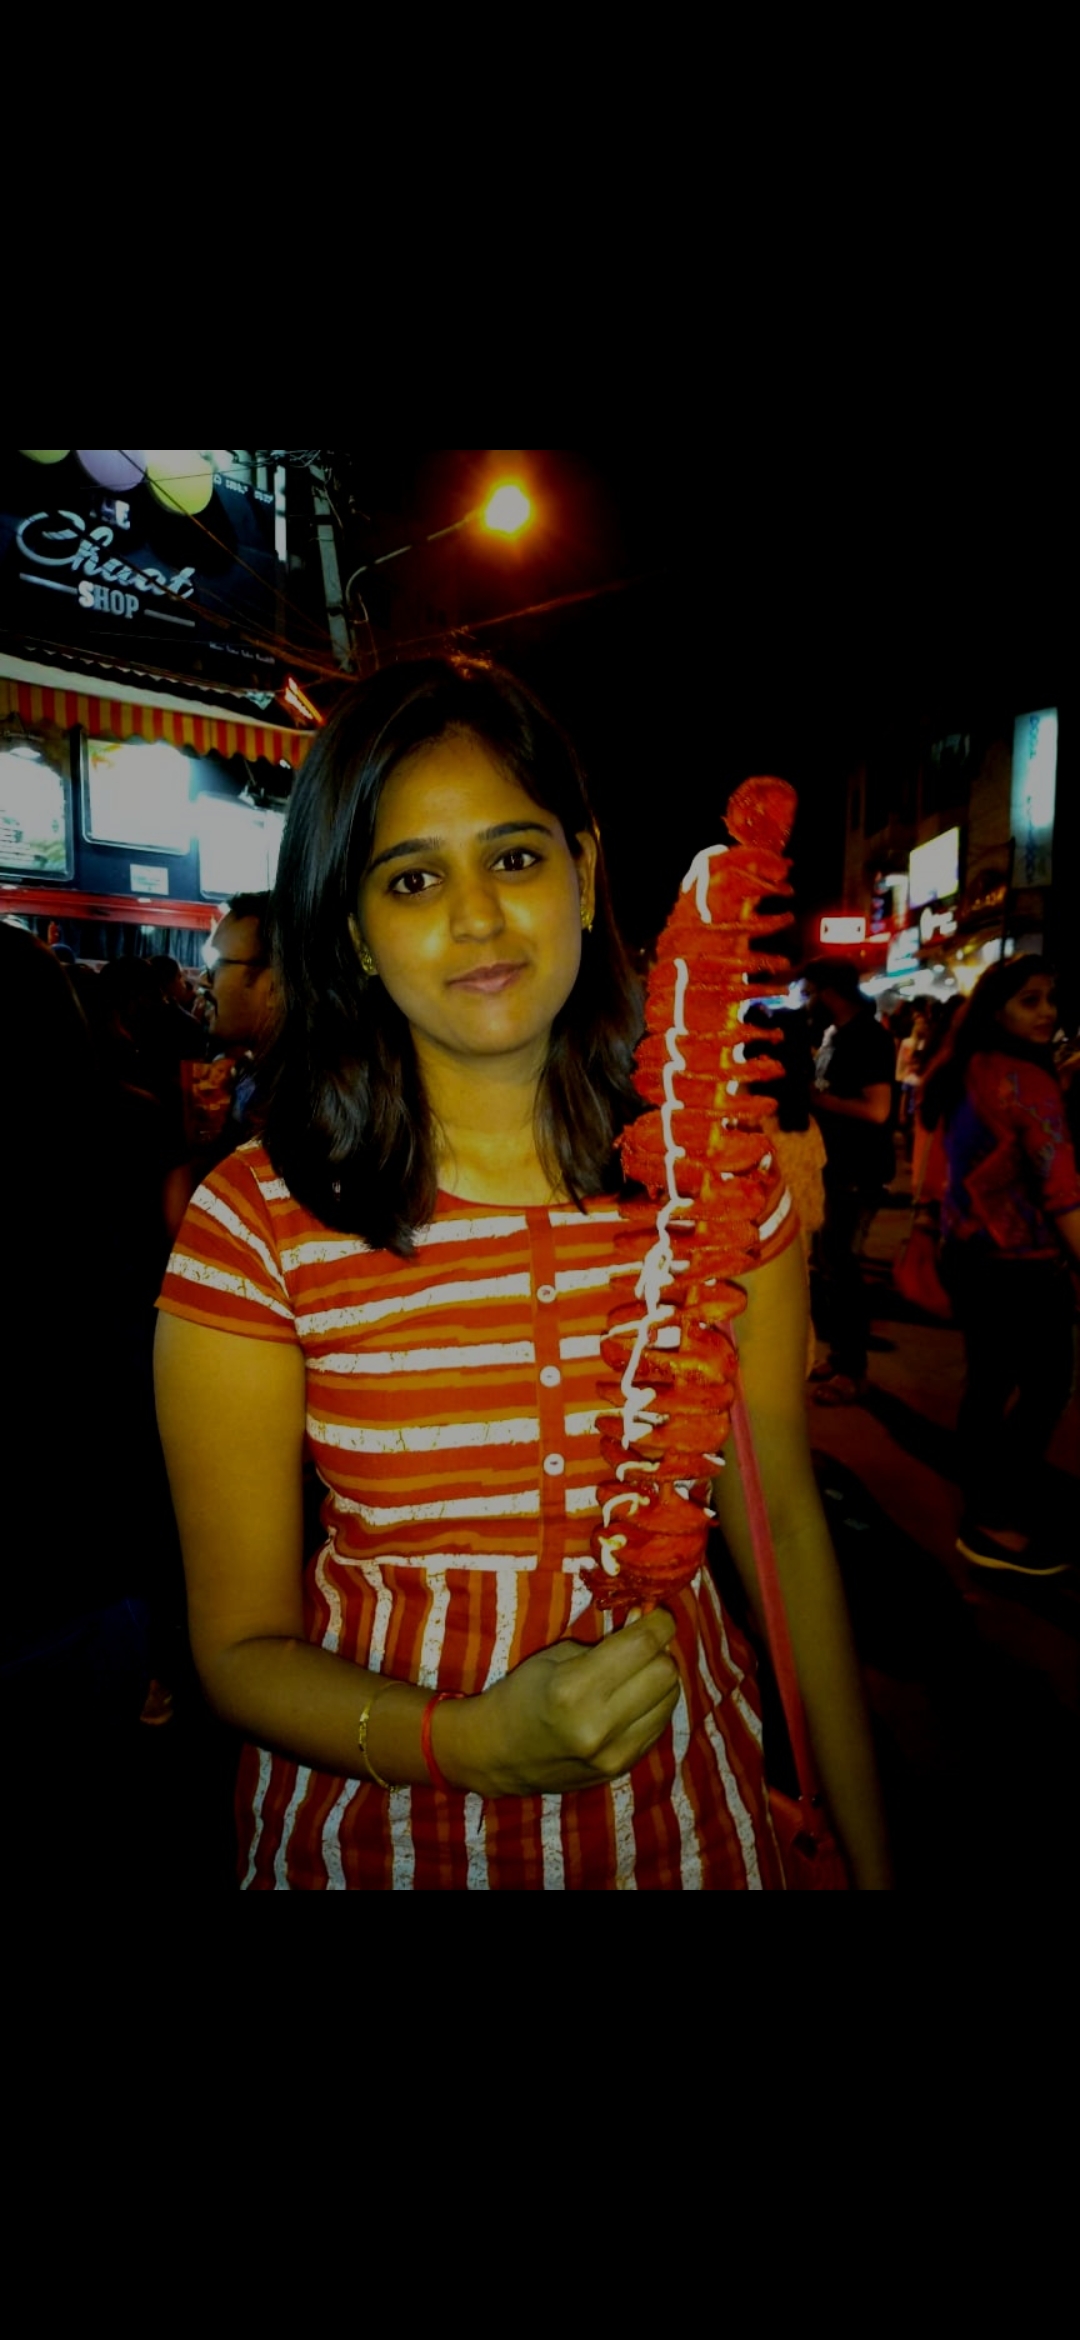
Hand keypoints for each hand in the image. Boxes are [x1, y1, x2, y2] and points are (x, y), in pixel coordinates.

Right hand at [444, 1608, 680, 1797]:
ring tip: (635, 1674)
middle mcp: (599, 1724)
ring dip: (659, 1680)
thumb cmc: (521, 1693)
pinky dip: (653, 1706)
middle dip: (660, 1650)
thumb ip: (606, 1642)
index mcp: (573, 1688)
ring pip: (670, 1700)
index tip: (656, 1613)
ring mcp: (613, 1753)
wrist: (496, 1754)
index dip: (659, 1623)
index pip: (642, 1645)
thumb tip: (650, 1624)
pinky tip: (631, 1701)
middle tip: (641, 1645)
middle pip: (665, 1673)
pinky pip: (659, 1726)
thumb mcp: (556, 1655)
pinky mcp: (622, 1770)